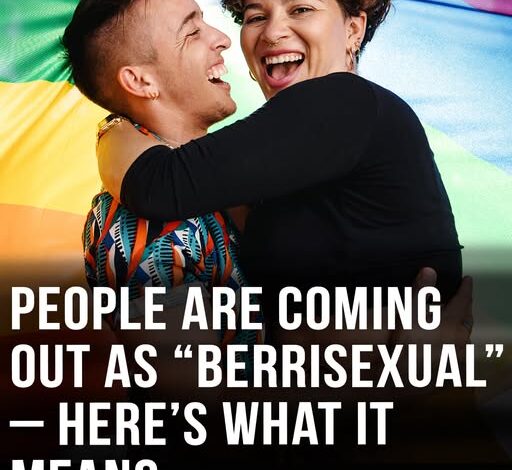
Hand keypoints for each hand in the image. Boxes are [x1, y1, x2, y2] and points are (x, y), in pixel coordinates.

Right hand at [392, 268, 472, 388]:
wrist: (403, 379)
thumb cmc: (407, 344)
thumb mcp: (410, 314)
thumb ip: (420, 291)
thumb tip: (429, 269)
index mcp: (453, 324)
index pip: (463, 302)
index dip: (465, 289)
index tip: (468, 279)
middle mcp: (459, 341)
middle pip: (467, 321)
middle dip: (466, 309)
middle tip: (464, 300)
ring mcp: (455, 358)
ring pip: (464, 339)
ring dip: (461, 328)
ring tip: (455, 322)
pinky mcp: (449, 371)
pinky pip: (457, 354)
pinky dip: (455, 345)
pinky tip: (447, 347)